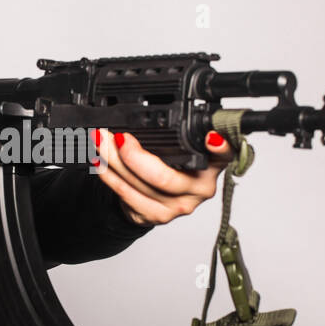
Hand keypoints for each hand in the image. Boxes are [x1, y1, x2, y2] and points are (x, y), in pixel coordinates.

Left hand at [91, 128, 232, 225]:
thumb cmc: (168, 167)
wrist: (151, 200)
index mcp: (212, 164)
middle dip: (135, 156)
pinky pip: (129, 197)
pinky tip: (100, 164)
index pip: (224, 155)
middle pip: (166, 177)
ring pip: (142, 186)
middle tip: (118, 138)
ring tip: (100, 142)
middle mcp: (200, 187)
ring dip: (114, 162)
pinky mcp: (158, 216)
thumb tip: (149, 109)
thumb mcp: (178, 147)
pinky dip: (110, 177)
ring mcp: (179, 205)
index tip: (211, 138)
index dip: (220, 148)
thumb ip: (175, 132)